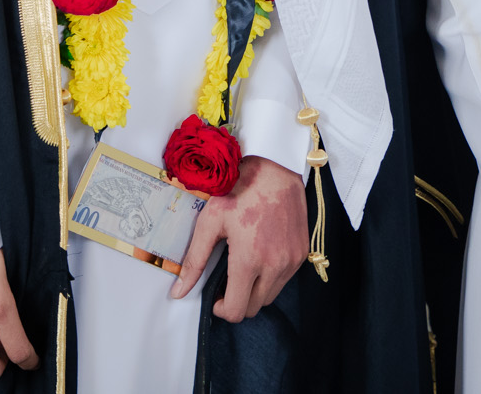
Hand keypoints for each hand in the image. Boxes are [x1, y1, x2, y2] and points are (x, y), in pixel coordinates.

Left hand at [169, 155, 306, 320]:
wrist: (275, 168)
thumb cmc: (239, 190)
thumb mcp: (210, 221)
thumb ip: (194, 261)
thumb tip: (178, 292)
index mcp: (249, 261)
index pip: (236, 311)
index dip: (222, 310)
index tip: (215, 297)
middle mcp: (274, 266)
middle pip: (254, 308)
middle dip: (237, 301)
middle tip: (227, 281)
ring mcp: (291, 261)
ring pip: (270, 296)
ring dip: (255, 291)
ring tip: (244, 266)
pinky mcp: (302, 253)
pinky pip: (284, 280)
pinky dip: (271, 277)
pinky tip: (261, 255)